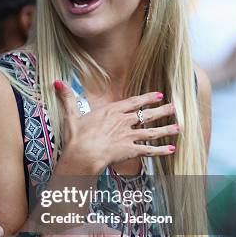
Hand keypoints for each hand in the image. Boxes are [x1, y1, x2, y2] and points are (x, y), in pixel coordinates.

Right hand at [54, 81, 177, 173]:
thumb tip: (57, 82)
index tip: (159, 95)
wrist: (83, 154)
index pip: (134, 102)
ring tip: (178, 127)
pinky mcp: (131, 151)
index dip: (147, 98)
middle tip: (174, 108)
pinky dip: (160, 150)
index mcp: (112, 111)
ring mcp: (128, 136)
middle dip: (162, 111)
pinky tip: (171, 149)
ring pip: (151, 132)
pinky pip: (148, 150)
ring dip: (165, 130)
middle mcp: (123, 121)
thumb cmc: (76, 136)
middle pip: (147, 115)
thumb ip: (68, 98)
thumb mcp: (71, 115)